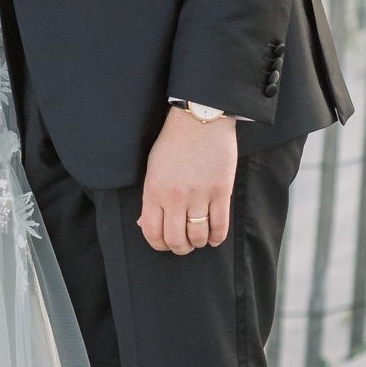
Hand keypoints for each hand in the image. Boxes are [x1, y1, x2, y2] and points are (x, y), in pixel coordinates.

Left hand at [138, 109, 236, 253]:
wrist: (200, 118)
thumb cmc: (174, 141)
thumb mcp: (153, 168)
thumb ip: (150, 198)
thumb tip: (144, 224)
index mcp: (154, 190)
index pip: (152, 232)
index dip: (158, 245)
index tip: (164, 244)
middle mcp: (175, 197)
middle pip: (176, 240)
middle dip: (179, 248)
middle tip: (183, 246)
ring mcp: (199, 195)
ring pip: (198, 236)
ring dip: (198, 243)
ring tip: (199, 240)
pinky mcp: (221, 191)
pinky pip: (220, 225)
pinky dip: (217, 237)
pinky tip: (214, 237)